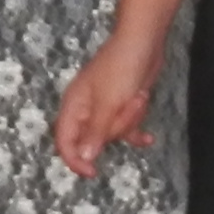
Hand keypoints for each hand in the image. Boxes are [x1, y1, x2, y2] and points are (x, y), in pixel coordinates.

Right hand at [55, 32, 156, 177]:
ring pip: (114, 133)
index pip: (65, 141)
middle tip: (128, 104)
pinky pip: (127, 127)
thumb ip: (96, 132)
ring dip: (130, 120)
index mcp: (74, 106)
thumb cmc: (122, 67)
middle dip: (116, 128)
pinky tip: (148, 139)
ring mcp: (105, 107)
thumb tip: (83, 157)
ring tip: (138, 96)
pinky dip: (137, 131)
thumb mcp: (109, 103)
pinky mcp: (122, 105)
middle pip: (95, 139)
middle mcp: (86, 109)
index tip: (92, 172)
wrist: (144, 41)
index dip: (74, 159)